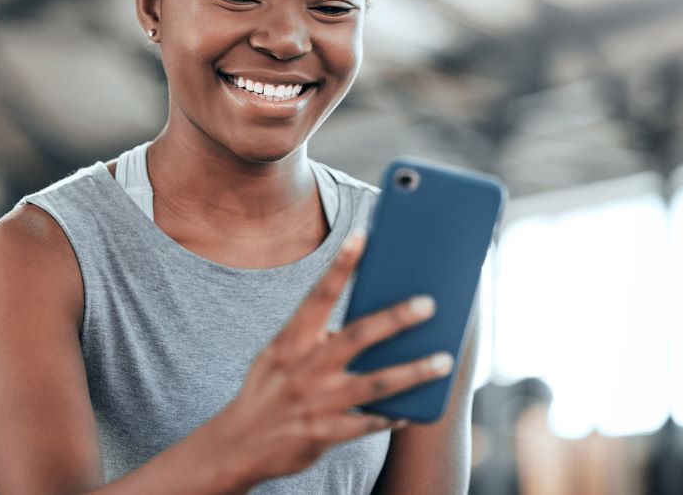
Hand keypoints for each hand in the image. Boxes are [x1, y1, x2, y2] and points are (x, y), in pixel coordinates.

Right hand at [206, 231, 453, 487]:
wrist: (238, 446)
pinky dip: (391, 416)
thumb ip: (313, 337)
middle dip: (396, 318)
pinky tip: (411, 410)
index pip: (318, 296)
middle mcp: (304, 367)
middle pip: (357, 336)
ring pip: (375, 383)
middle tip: (428, 304)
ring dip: (413, 372)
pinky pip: (368, 423)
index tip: (362, 237)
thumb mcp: (279, 355)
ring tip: (444, 361)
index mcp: (290, 341)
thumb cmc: (268, 390)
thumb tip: (363, 321)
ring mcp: (315, 402)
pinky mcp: (325, 434)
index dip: (340, 266)